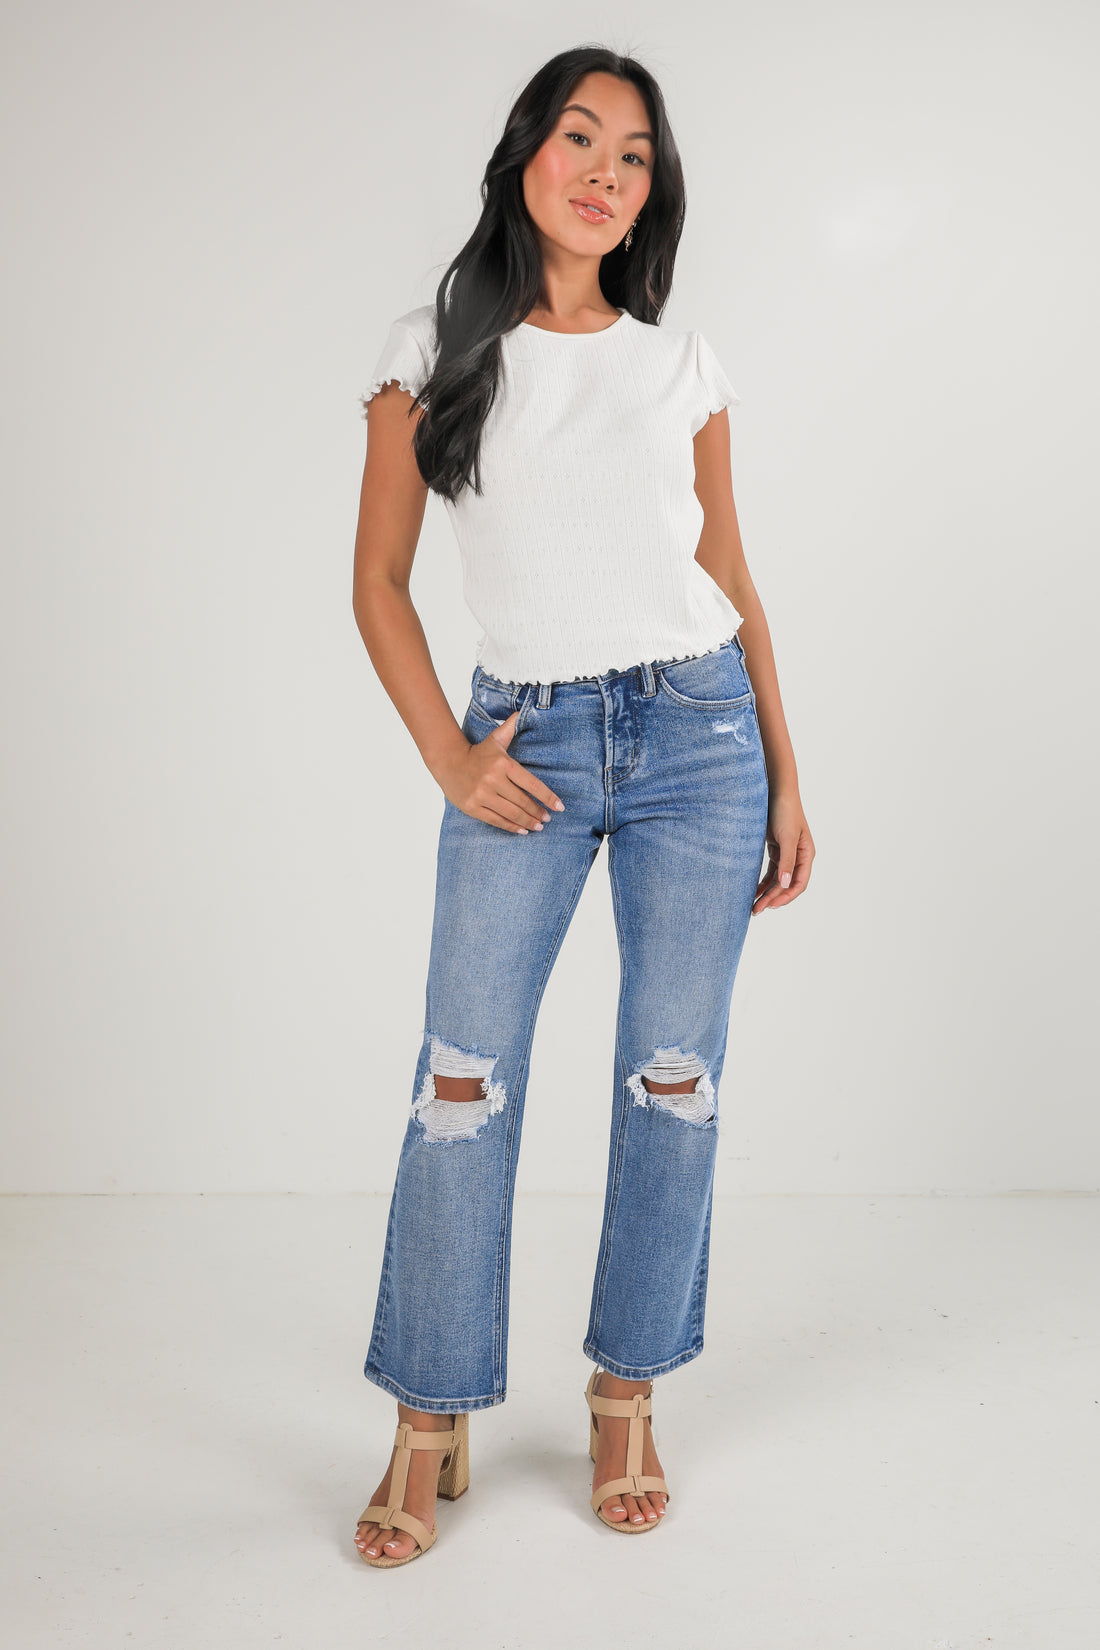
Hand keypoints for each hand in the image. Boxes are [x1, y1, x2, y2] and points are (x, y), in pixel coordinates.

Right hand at [434, 710, 564, 833]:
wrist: (448, 761)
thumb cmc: (477, 752)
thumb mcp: (494, 739)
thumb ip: (510, 727)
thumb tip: (522, 710)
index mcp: (503, 764)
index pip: (531, 784)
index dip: (547, 797)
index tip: (559, 807)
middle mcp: (493, 780)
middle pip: (522, 801)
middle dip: (538, 812)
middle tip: (547, 819)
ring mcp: (482, 795)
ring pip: (511, 813)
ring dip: (528, 821)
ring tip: (538, 826)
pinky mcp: (473, 807)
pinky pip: (496, 820)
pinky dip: (511, 827)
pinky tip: (522, 830)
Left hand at [752, 788, 814, 914]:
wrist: (775, 790)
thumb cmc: (784, 811)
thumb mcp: (786, 837)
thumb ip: (787, 861)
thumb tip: (786, 885)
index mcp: (806, 855)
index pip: (799, 883)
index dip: (785, 897)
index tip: (770, 906)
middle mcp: (798, 856)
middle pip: (786, 884)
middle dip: (772, 898)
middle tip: (756, 910)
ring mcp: (787, 852)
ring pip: (778, 880)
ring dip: (767, 893)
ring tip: (753, 906)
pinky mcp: (775, 848)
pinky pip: (771, 871)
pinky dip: (763, 882)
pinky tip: (753, 890)